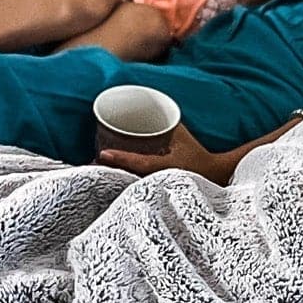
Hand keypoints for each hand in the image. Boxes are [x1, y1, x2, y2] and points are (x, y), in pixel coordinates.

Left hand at [96, 123, 234, 183]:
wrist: (213, 176)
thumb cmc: (197, 155)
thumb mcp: (181, 136)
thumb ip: (164, 124)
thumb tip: (147, 107)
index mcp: (166, 167)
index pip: (140, 163)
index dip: (121, 159)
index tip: (102, 154)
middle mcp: (159, 182)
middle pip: (128, 178)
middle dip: (109, 172)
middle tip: (89, 164)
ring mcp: (156, 190)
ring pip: (128, 185)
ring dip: (112, 179)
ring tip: (93, 171)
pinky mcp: (154, 194)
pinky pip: (133, 188)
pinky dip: (120, 184)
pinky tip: (108, 181)